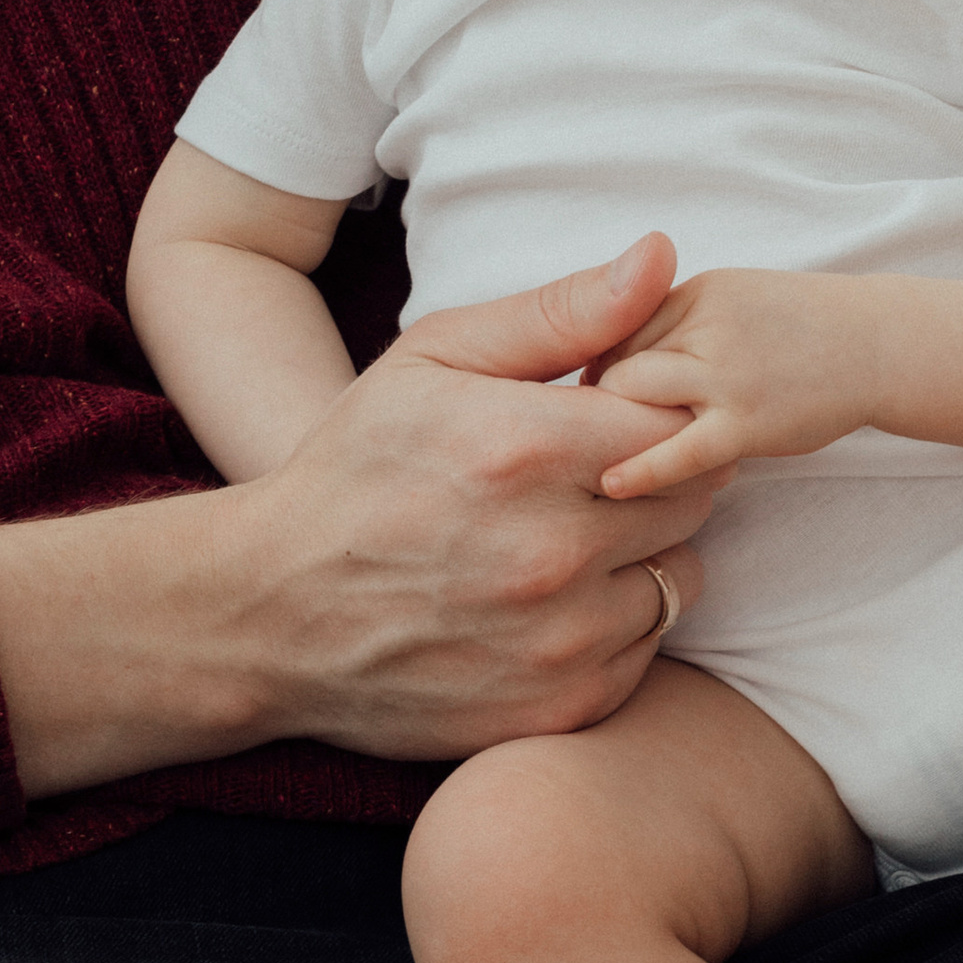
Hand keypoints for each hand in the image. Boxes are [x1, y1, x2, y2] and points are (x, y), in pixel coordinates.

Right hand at [222, 232, 721, 759]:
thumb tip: (664, 256)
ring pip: (680, 576)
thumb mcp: (434, 359)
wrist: (272, 612)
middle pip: (690, 497)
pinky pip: (647, 650)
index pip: (677, 419)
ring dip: (642, 554)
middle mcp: (553, 550)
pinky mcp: (562, 706)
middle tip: (585, 475)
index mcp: (526, 447)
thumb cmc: (354, 467)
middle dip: (653, 477)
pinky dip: (616, 623)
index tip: (610, 415)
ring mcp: (561, 639)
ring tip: (566, 537)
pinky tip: (551, 601)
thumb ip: (560, 312)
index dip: (653, 411)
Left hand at [593, 265, 887, 495]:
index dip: (599, 366)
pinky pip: (680, 450)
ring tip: (603, 454)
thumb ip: (673, 321)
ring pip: (635, 399)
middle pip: (617, 363)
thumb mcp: (730, 298)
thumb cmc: (798, 326)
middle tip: (587, 431)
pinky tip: (612, 483)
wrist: (879, 343)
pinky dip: (640, 468)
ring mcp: (727, 373)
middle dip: (598, 399)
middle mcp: (706, 325)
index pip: (617, 328)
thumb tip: (608, 358)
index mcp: (695, 291)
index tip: (589, 394)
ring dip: (616, 427)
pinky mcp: (749, 422)